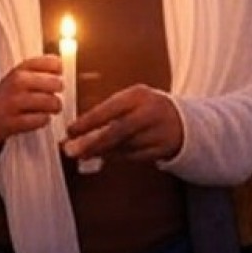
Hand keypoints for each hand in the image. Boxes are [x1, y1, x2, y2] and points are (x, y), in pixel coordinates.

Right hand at [0, 55, 64, 149]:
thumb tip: (61, 63)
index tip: (54, 77)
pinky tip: (38, 118)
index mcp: (21, 69)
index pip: (54, 63)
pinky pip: (42, 119)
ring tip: (49, 109)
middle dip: (58, 92)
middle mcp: (17, 82)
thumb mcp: (20, 75)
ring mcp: (14, 102)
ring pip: (51, 102)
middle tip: (52, 96)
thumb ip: (40, 67)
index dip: (59, 72)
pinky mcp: (14, 121)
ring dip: (53, 108)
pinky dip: (43, 120)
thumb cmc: (9, 95)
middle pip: (56, 83)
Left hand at [64, 84, 183, 164]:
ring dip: (101, 151)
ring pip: (123, 146)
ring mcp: (158, 132)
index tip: (70, 130)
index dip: (87, 122)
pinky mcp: (162, 149)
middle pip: (117, 131)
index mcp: (138, 96)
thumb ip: (106, 111)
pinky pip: (133, 156)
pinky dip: (116, 156)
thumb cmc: (146, 108)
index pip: (109, 109)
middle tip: (72, 150)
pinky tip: (106, 155)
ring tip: (84, 153)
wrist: (180, 120)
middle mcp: (149, 113)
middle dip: (92, 143)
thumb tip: (78, 128)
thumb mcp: (129, 100)